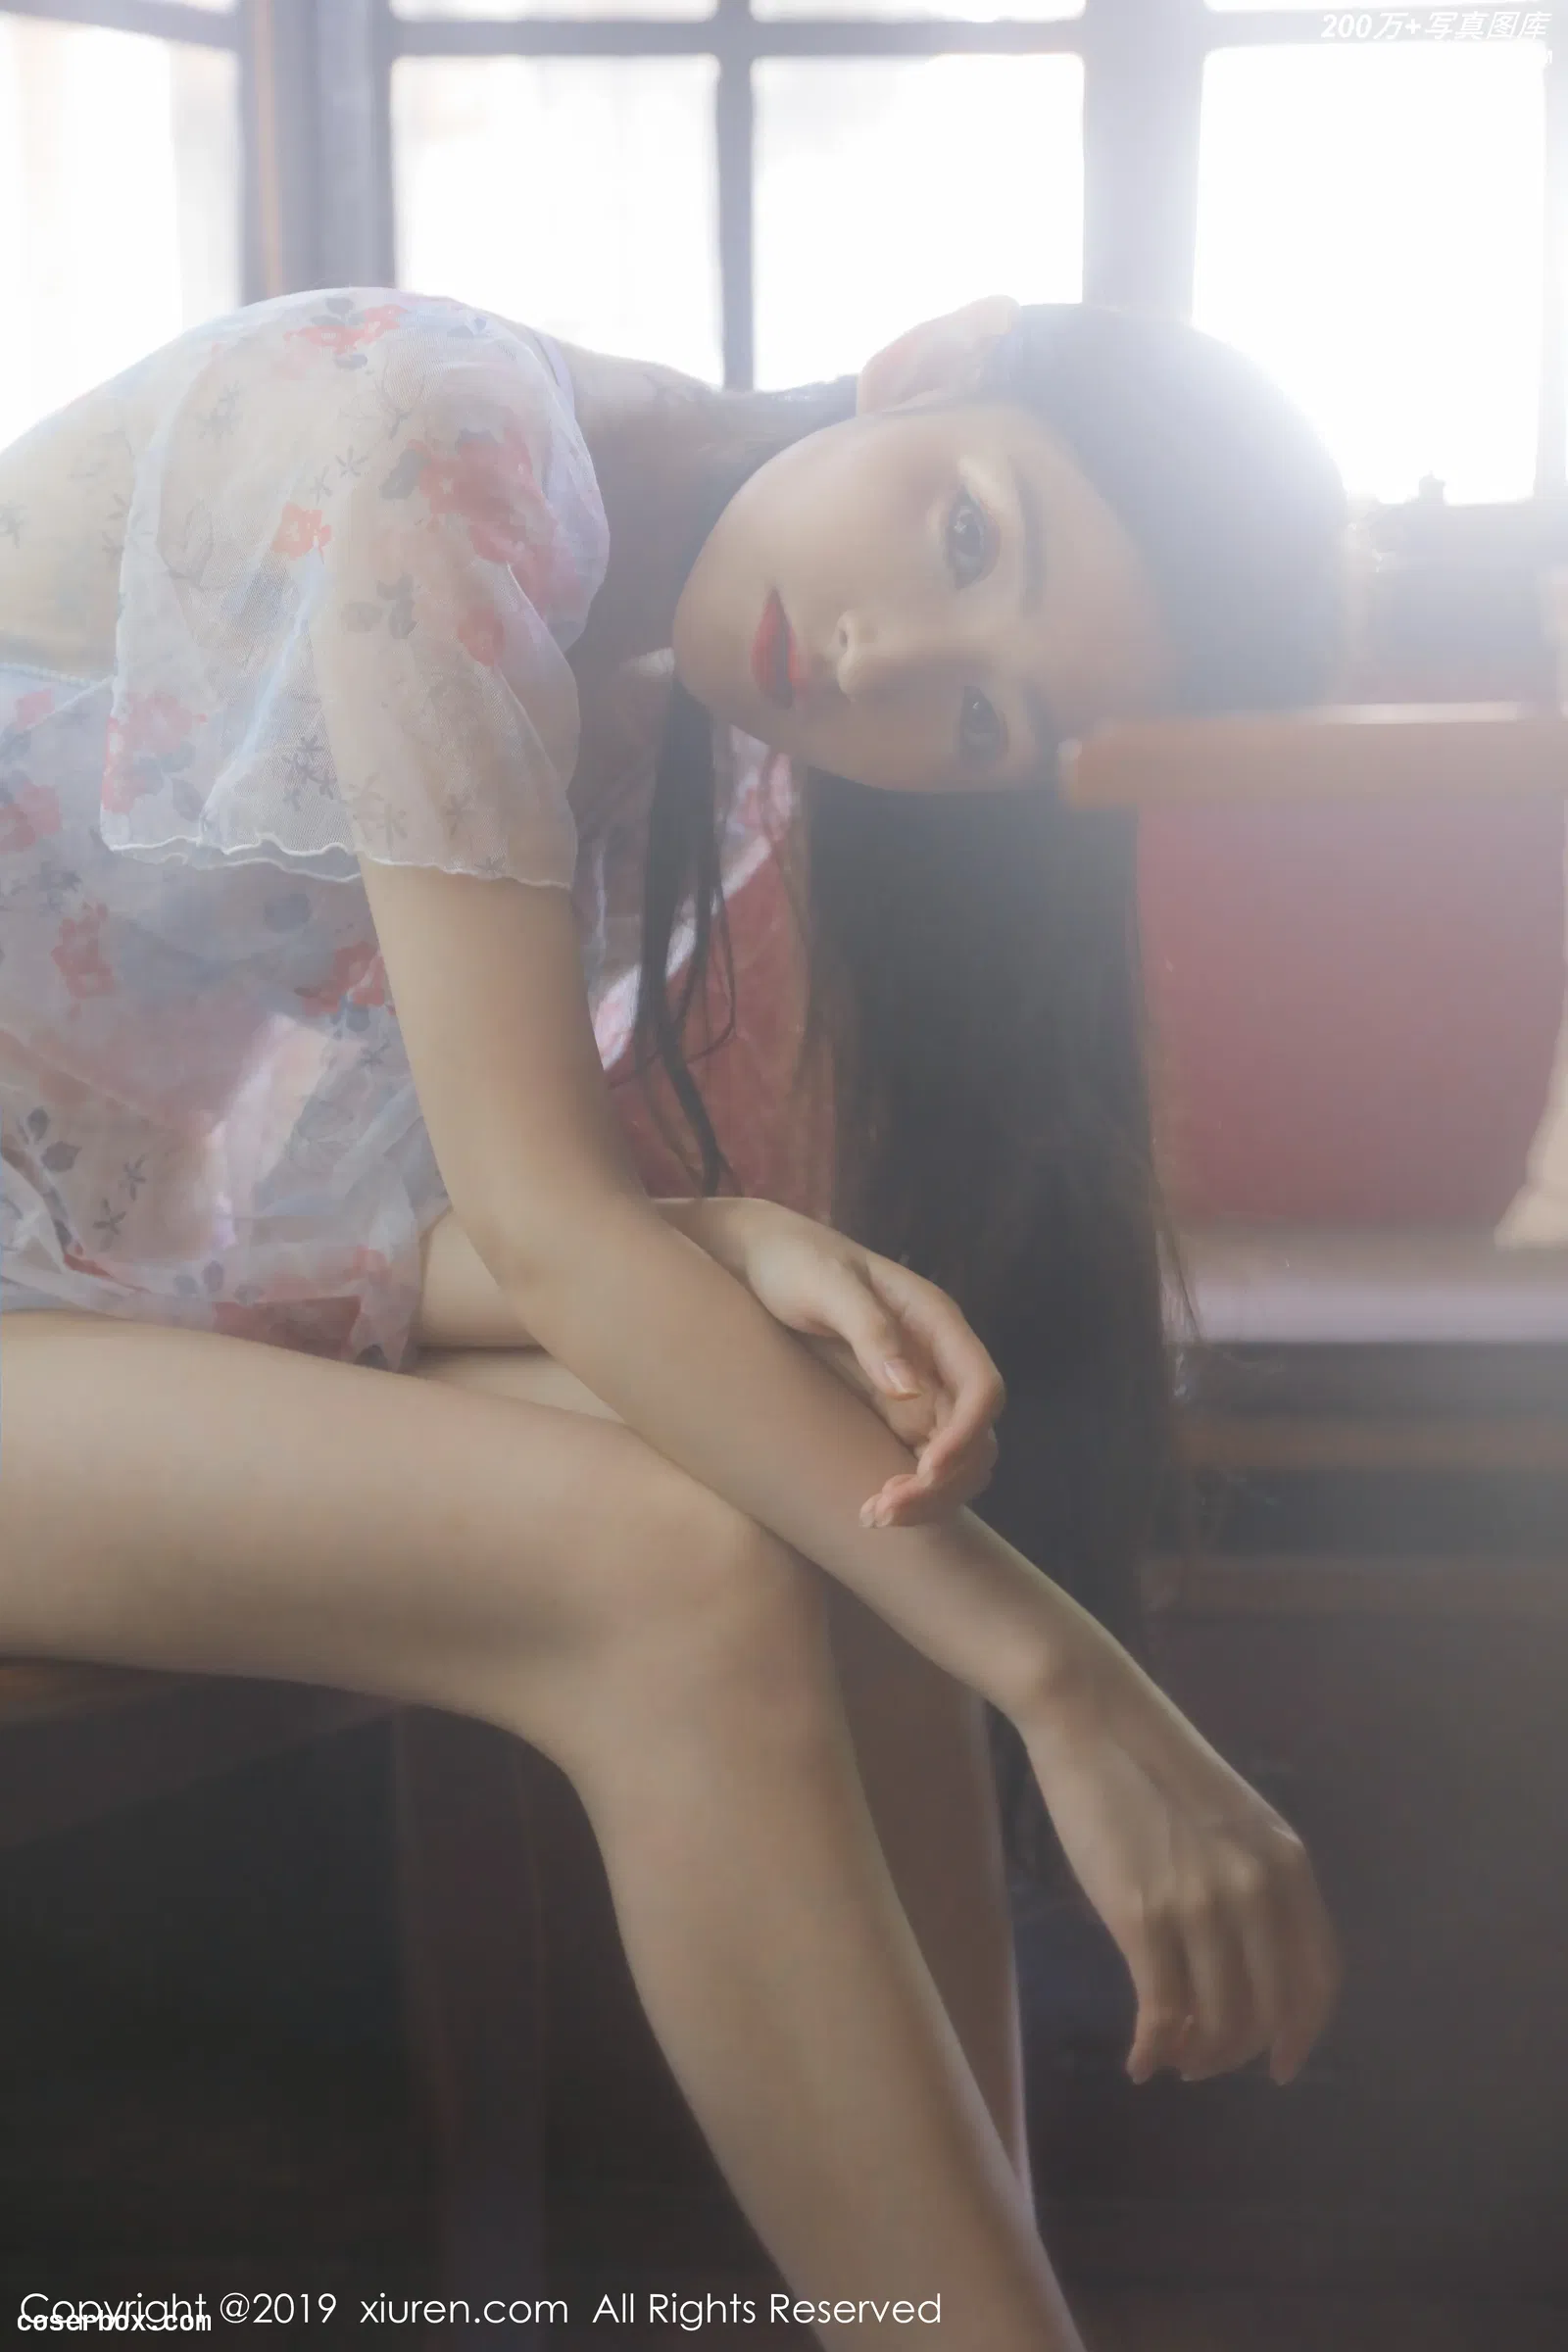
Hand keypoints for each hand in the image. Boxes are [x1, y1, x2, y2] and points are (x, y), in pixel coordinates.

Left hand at [692, 1198, 1003, 1527]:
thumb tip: (908, 1388)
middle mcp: (937, 1360)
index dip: (965, 1435)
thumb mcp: (826, 1285)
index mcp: (936, 1322)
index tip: (926, 1469)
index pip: (981, 1388)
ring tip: (872, 1516)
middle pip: (975, 1437)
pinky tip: (869, 1509)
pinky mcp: (890, 1412)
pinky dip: (907, 1493)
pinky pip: (918, 1462)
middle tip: (883, 1508)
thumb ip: (869, 1329)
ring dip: (928, 1497)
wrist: (757, 1259)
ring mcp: (918, 1390)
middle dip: (943, 1482)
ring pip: (955, 1461)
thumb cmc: (793, 1261)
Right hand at [1023, 1658, 1341, 2088]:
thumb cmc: (1154, 1763)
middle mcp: (1258, 1891)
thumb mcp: (1233, 1820)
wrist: (1093, 1716)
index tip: (1281, 2065)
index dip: (1303, 2032)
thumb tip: (1243, 1963)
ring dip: (1196, 2057)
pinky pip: (1161, 2010)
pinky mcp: (1143, 1915)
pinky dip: (1153, 2048)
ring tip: (1171, 2058)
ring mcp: (1202, 1905)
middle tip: (1206, 2066)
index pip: (1319, 1976)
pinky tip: (1139, 2061)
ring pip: (1217, 2020)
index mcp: (1287, 1864)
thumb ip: (1252, 1883)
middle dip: (1239, 2053)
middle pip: (1269, 2010)